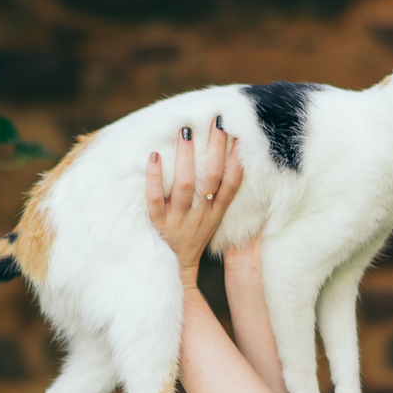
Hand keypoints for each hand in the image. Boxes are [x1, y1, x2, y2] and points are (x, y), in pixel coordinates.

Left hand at [146, 120, 242, 282]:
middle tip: (215, 121)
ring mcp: (178, 221)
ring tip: (185, 131)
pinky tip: (154, 156)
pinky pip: (154, 200)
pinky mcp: (158, 225)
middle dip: (215, 149)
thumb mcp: (212, 221)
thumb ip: (218, 197)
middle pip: (211, 179)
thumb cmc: (193, 239)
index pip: (231, 185)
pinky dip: (154, 178)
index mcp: (215, 214)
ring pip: (185, 186)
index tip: (238, 135)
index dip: (237, 161)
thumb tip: (231, 165)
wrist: (176, 272)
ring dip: (187, 157)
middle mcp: (200, 216)